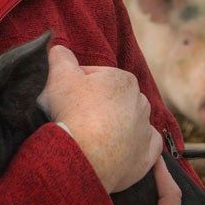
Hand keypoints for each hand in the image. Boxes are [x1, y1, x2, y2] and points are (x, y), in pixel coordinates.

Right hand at [37, 45, 161, 192]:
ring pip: (129, 124)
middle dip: (97, 107)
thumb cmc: (72, 113)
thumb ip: (60, 57)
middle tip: (74, 120)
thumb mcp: (59, 76)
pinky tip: (119, 151)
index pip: (96, 78)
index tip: (64, 100)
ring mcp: (145, 130)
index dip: (76, 87)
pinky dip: (134, 148)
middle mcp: (140, 102)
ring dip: (115, 128)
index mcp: (123, 80)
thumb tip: (58, 48)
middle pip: (113, 101)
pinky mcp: (146, 155)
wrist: (84, 156)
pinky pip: (145, 148)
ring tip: (91, 139)